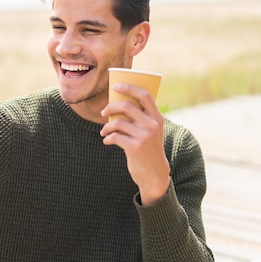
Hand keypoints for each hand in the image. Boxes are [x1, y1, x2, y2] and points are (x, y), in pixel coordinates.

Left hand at [100, 83, 169, 204]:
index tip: (116, 86)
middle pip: (127, 106)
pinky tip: (107, 141)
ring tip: (104, 132)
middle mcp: (152, 125)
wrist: (155, 174)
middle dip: (111, 107)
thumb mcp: (152, 132)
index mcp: (157, 118)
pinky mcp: (135, 147)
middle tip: (103, 112)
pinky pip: (114, 136)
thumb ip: (142, 119)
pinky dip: (107, 138)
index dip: (129, 88)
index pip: (145, 95)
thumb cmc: (149, 150)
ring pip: (118, 122)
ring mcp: (144, 136)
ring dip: (106, 127)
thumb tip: (119, 104)